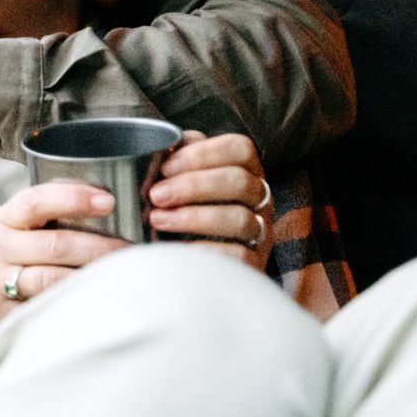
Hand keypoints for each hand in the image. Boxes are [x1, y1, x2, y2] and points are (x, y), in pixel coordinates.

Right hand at [0, 182, 129, 371]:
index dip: (73, 197)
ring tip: (126, 280)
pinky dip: (72, 310)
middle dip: (103, 247)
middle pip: (57, 243)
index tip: (108, 200)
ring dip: (94, 279)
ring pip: (53, 278)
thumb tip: (95, 221)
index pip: (35, 200)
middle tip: (137, 252)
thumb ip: (33, 233)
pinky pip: (42, 313)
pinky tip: (97, 310)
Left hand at [146, 130, 272, 269]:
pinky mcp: (253, 264)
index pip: (240, 148)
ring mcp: (260, 233)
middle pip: (240, 181)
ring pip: (240, 218)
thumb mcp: (177, 184)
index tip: (165, 167)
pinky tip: (178, 248)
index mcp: (245, 171)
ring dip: (194, 217)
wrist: (186, 273)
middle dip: (193, 186)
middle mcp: (260, 199)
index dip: (204, 153)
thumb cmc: (178, 217)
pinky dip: (206, 249)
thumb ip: (175, 162)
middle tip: (156, 195)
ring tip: (157, 220)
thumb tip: (165, 144)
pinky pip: (238, 254)